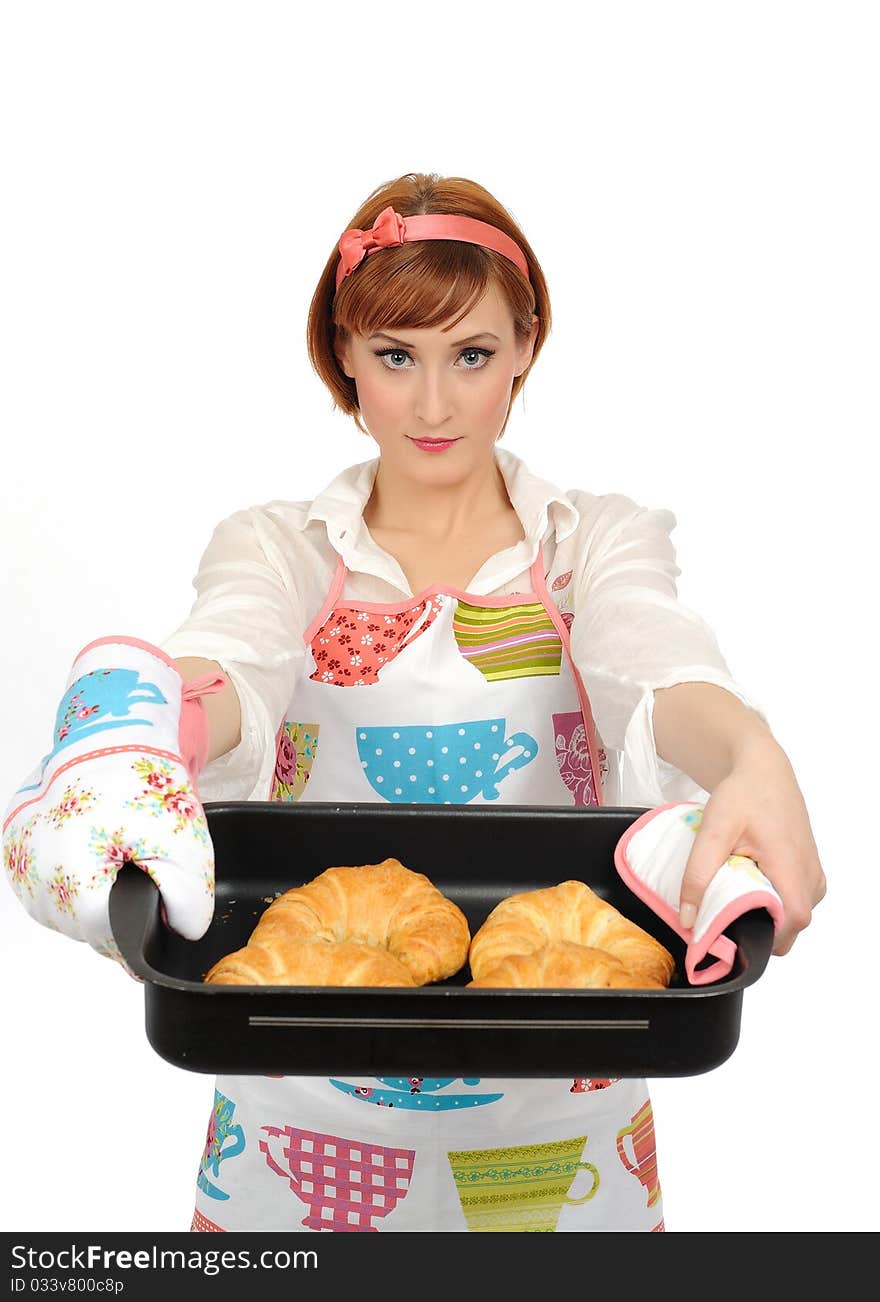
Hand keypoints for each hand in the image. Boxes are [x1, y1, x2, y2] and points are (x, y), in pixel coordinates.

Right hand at [2, 637, 222, 971]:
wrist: (115, 735)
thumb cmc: (145, 784)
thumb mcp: (187, 845)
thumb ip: (190, 902)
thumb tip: (181, 933)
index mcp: (72, 875)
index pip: (106, 938)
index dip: (137, 930)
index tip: (154, 915)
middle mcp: (33, 870)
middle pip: (80, 928)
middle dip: (115, 912)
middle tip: (137, 874)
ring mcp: (17, 857)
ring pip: (58, 912)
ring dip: (88, 901)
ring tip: (112, 861)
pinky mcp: (12, 844)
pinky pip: (41, 886)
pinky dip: (67, 881)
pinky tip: (91, 859)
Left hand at [678, 736, 825, 955]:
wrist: (763, 772)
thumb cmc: (742, 796)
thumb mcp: (712, 831)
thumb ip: (698, 875)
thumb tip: (688, 920)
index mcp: (792, 865)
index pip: (792, 921)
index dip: (764, 937)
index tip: (730, 934)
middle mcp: (811, 875)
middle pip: (790, 927)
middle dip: (758, 930)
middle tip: (724, 914)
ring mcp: (814, 876)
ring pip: (792, 919)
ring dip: (765, 916)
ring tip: (735, 894)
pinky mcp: (810, 874)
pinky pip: (793, 904)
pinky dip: (772, 904)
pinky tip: (749, 886)